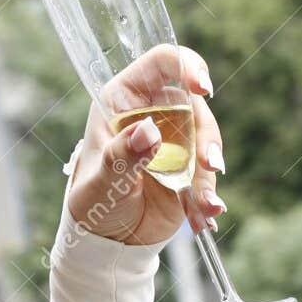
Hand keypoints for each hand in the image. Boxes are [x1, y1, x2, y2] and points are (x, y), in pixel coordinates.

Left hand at [66, 44, 226, 245]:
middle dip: (207, 136)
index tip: (201, 88)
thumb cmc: (93, 203)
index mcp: (123, 100)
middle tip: (208, 166)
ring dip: (209, 170)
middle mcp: (153, 112)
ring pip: (207, 138)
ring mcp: (175, 138)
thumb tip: (147, 130)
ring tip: (204, 202)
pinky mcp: (190, 164)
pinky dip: (209, 192)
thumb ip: (121, 157)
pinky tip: (206, 212)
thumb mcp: (102, 183)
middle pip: (194, 104)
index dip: (186, 66)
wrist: (107, 238)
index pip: (161, 63)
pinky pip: (209, 170)